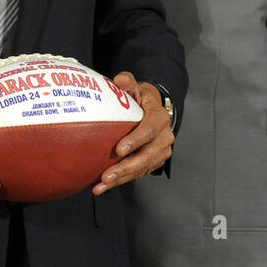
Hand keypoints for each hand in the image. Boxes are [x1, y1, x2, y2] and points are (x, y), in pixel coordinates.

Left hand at [92, 73, 173, 195]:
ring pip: (142, 168)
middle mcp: (165, 136)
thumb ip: (127, 83)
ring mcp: (161, 151)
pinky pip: (139, 173)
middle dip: (126, 167)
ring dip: (121, 178)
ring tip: (101, 186)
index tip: (118, 150)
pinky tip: (103, 185)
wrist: (153, 110)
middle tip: (107, 176)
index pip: (149, 130)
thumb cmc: (140, 99)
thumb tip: (120, 80)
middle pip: (146, 155)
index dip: (135, 140)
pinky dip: (122, 180)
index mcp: (160, 117)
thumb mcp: (135, 88)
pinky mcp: (155, 162)